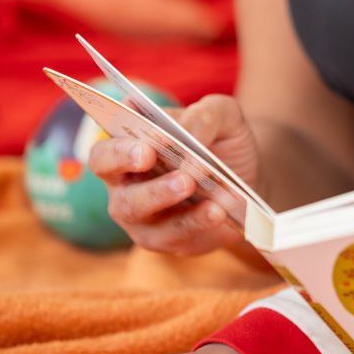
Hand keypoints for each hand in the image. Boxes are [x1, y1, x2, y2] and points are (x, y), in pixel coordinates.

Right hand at [89, 94, 261, 255]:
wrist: (248, 172)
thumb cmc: (220, 138)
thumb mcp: (221, 115)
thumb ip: (203, 115)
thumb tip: (187, 133)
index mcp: (128, 150)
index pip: (104, 155)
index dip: (119, 153)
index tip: (145, 150)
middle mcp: (126, 187)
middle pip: (122, 196)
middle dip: (150, 188)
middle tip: (182, 177)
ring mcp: (144, 218)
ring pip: (143, 217)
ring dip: (169, 201)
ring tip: (195, 188)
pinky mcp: (168, 239)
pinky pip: (176, 235)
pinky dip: (198, 221)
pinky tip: (218, 210)